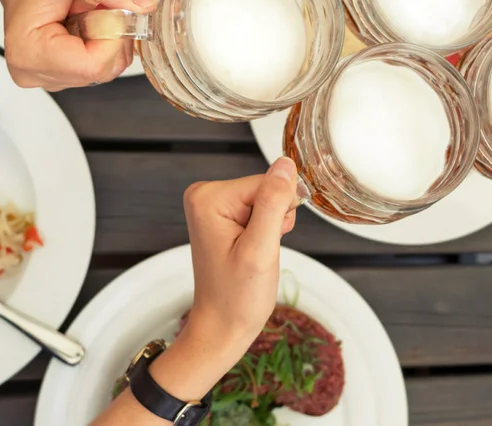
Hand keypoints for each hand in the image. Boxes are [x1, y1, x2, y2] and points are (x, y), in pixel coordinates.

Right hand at [0, 0, 154, 90]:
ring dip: (105, 39)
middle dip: (109, 36)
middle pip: (100, 71)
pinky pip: (97, 68)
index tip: (102, 6)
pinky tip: (80, 25)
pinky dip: (99, 45)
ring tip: (82, 13)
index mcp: (28, 52)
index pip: (94, 66)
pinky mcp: (58, 76)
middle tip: (91, 6)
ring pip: (103, 70)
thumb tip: (145, 6)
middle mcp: (33, 73)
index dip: (112, 36)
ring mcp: (46, 78)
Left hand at [181, 158, 298, 363]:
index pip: (267, 183)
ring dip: (272, 228)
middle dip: (275, 219)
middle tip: (261, 251)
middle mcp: (205, 195)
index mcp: (208, 197)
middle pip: (266, 188)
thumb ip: (273, 203)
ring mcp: (213, 205)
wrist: (222, 326)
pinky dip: (266, 231)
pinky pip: (260, 209)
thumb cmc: (237, 297)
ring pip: (267, 199)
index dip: (279, 212)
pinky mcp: (223, 215)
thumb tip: (285, 165)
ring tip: (256, 254)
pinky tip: (255, 251)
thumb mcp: (260, 250)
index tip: (267, 241)